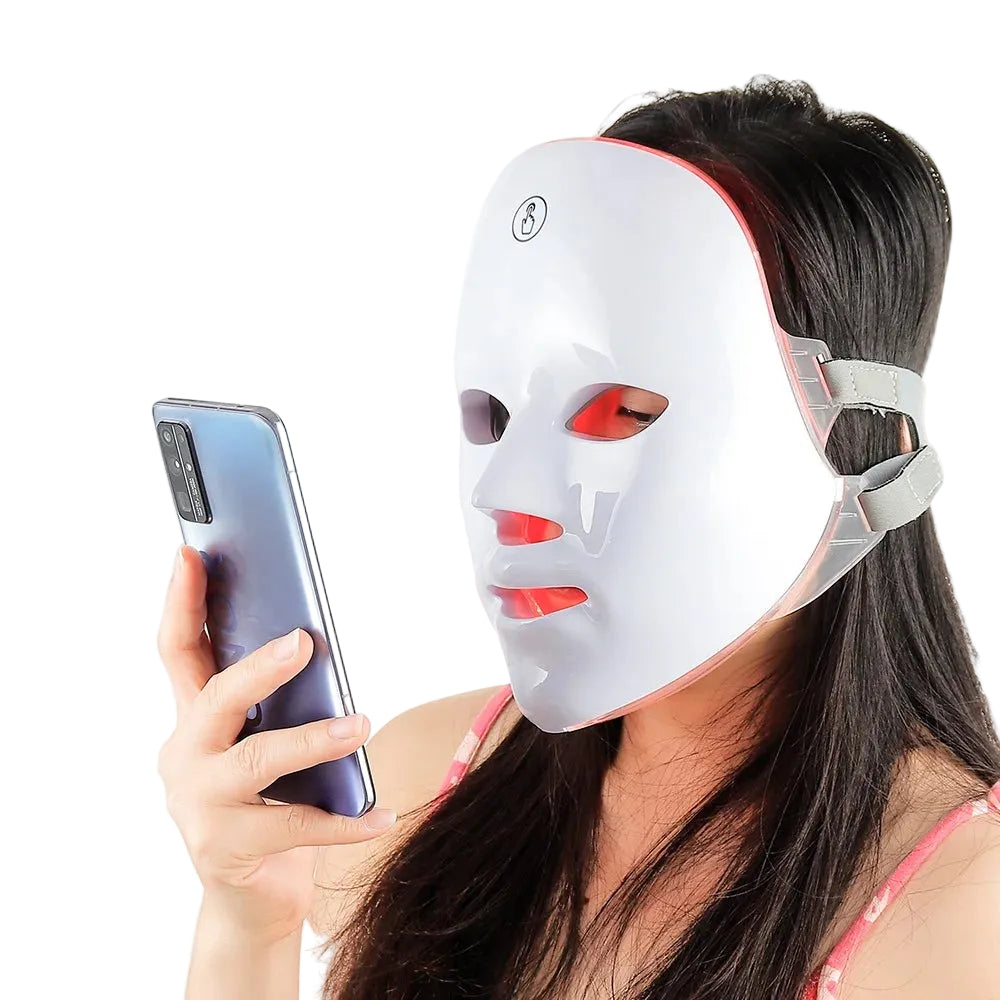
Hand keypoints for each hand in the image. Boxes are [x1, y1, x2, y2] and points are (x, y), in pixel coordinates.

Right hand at [155, 545, 395, 943]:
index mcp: (192, 722)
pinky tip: (382, 815)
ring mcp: (200, 807)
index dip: (181, 602)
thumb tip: (317, 647)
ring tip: (360, 723)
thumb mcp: (261, 745)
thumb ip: (273, 705)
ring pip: (257, 761)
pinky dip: (346, 821)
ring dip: (314, 739)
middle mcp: (186, 758)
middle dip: (257, 667)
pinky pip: (297, 827)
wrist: (250, 897)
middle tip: (303, 640)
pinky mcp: (226, 850)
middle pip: (215, 699)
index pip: (178, 652)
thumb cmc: (265, 804)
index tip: (190, 554)